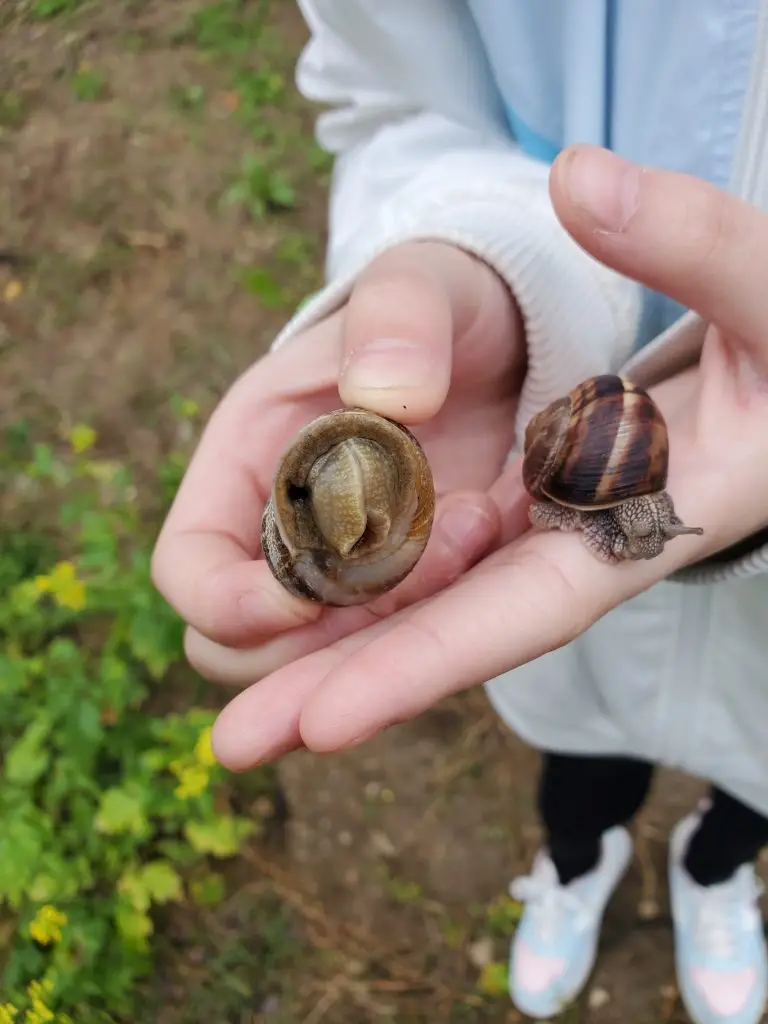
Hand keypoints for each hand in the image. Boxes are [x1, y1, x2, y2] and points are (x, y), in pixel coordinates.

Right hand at [152, 240, 523, 662]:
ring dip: (390, 636)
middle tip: (418, 568)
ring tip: (470, 530)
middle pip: (246, 648)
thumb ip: (398, 315)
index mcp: (248, 463)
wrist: (504, 343)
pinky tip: (487, 544)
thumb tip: (387, 393)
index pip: (190, 570)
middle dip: (320, 641)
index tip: (307, 596)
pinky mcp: (410, 594)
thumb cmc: (436, 309)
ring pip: (327, 664)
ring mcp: (347, 573)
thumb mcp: (417, 284)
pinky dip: (438, 630)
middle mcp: (284, 532)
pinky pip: (400, 650)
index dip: (230, 602)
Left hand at [207, 145, 767, 769]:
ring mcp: (550, 528)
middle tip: (233, 746)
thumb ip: (691, 242)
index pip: (525, 608)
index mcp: (650, 516)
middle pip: (457, 630)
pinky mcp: (529, 500)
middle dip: (347, 686)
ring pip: (436, 603)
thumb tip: (580, 180)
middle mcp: (585, 542)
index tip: (318, 720)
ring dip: (338, 650)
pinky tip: (300, 612)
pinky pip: (441, 556)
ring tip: (240, 709)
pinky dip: (371, 588)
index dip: (425, 664)